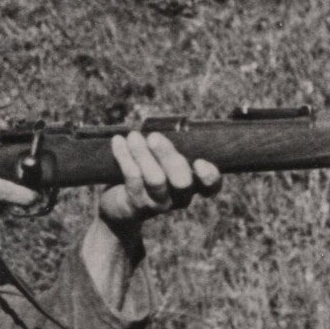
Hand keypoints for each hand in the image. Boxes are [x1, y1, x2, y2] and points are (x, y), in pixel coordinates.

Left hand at [97, 131, 220, 232]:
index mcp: (193, 186)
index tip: (199, 162)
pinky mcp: (137, 206)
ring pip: (155, 180)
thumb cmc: (148, 174)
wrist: (121, 206)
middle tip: (153, 136)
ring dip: (143, 154)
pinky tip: (118, 141)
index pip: (211, 187)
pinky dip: (125, 156)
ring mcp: (159, 204)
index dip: (210, 177)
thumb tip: (161, 122)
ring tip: (133, 136)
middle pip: (182, 181)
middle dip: (168, 156)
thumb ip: (168, 147)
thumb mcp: (163, 162)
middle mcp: (180, 198)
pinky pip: (132, 179)